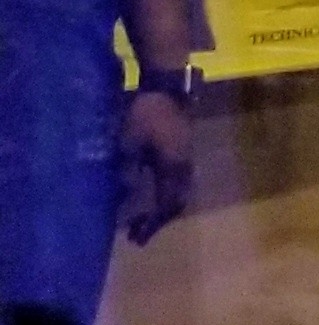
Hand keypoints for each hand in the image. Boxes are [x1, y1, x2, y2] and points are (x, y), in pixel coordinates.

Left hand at [117, 90, 191, 242]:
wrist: (168, 86)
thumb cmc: (147, 113)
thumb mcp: (130, 142)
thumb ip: (128, 172)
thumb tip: (125, 199)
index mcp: (173, 168)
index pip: (166, 204)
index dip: (152, 224)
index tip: (137, 238)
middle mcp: (185, 166)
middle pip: (178, 201)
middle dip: (160, 220)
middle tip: (141, 232)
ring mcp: (187, 156)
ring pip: (182, 190)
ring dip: (166, 206)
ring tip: (150, 216)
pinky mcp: (184, 148)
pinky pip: (180, 179)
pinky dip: (168, 192)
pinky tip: (156, 190)